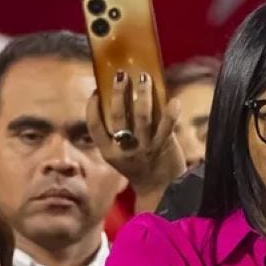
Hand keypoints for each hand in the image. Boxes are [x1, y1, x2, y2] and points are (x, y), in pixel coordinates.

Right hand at [87, 72, 185, 200]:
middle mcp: (125, 150)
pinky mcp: (164, 147)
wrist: (160, 190)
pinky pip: (166, 126)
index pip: (94, 126)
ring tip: (144, 77)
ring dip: (143, 94)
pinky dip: (170, 112)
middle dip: (118, 93)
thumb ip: (117, 133)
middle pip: (118, 117)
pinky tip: (173, 100)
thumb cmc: (139, 166)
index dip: (92, 107)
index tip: (96, 91)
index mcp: (109, 152)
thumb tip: (119, 96)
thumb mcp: (120, 154)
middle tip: (121, 75)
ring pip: (142, 117)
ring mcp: (145, 148)